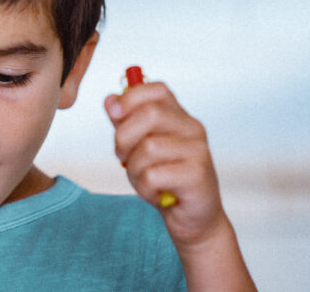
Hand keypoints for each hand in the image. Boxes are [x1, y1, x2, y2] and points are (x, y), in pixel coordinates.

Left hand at [105, 81, 225, 247]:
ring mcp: (198, 151)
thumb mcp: (140, 148)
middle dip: (124, 137)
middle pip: (150, 114)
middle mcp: (193, 129)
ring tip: (142, 180)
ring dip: (134, 169)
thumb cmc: (165, 181)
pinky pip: (154, 175)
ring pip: (148, 148)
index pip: (156, 89)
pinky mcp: (197, 176)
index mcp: (179, 117)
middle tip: (122, 157)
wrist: (194, 219)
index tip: (113, 114)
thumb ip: (127, 123)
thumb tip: (110, 100)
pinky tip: (154, 195)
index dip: (130, 98)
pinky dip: (144, 189)